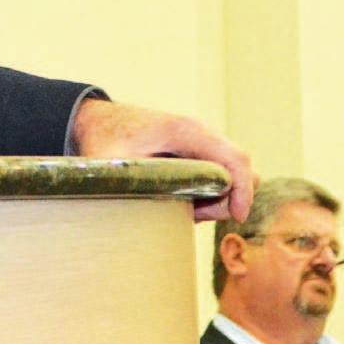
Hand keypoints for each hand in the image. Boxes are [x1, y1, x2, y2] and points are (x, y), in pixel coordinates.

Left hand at [70, 97, 252, 221]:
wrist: (100, 121)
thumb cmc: (105, 141)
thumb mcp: (110, 167)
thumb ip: (128, 188)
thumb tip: (141, 222)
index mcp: (185, 131)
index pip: (234, 158)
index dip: (243, 190)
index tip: (237, 217)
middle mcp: (202, 131)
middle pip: (239, 169)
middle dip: (224, 199)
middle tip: (192, 214)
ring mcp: (203, 140)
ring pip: (230, 175)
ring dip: (215, 199)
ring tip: (180, 206)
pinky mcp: (199, 151)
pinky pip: (218, 175)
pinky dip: (208, 194)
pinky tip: (179, 199)